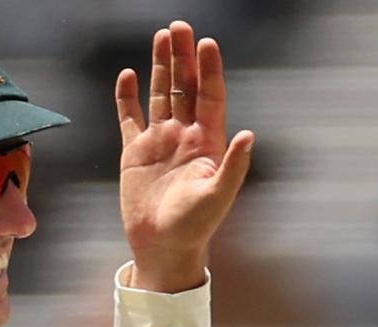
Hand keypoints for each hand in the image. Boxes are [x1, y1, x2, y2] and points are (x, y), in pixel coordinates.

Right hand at [117, 20, 254, 292]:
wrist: (163, 248)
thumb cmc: (195, 227)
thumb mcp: (218, 196)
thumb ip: (234, 165)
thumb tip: (249, 134)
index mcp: (208, 144)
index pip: (210, 97)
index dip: (210, 70)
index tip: (208, 43)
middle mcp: (185, 136)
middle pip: (185, 87)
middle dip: (184, 57)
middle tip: (180, 26)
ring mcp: (160, 142)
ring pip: (161, 95)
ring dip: (161, 66)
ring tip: (162, 36)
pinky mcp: (135, 153)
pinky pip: (130, 118)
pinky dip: (128, 97)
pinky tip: (129, 75)